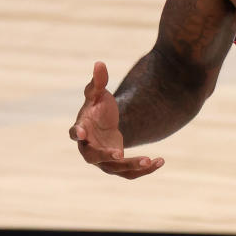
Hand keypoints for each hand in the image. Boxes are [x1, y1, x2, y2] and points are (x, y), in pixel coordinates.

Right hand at [69, 61, 163, 178]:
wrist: (106, 123)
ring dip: (133, 166)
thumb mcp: (99, 93)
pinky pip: (130, 173)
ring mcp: (103, 160)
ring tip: (152, 159)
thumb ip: (98, 81)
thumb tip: (99, 63)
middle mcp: (89, 148)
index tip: (80, 133)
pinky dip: (144, 169)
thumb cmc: (98, 107)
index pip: (75, 133)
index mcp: (81, 129)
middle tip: (121, 154)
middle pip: (94, 157)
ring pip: (116, 169)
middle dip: (106, 157)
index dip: (77, 133)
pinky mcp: (117, 166)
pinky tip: (160, 161)